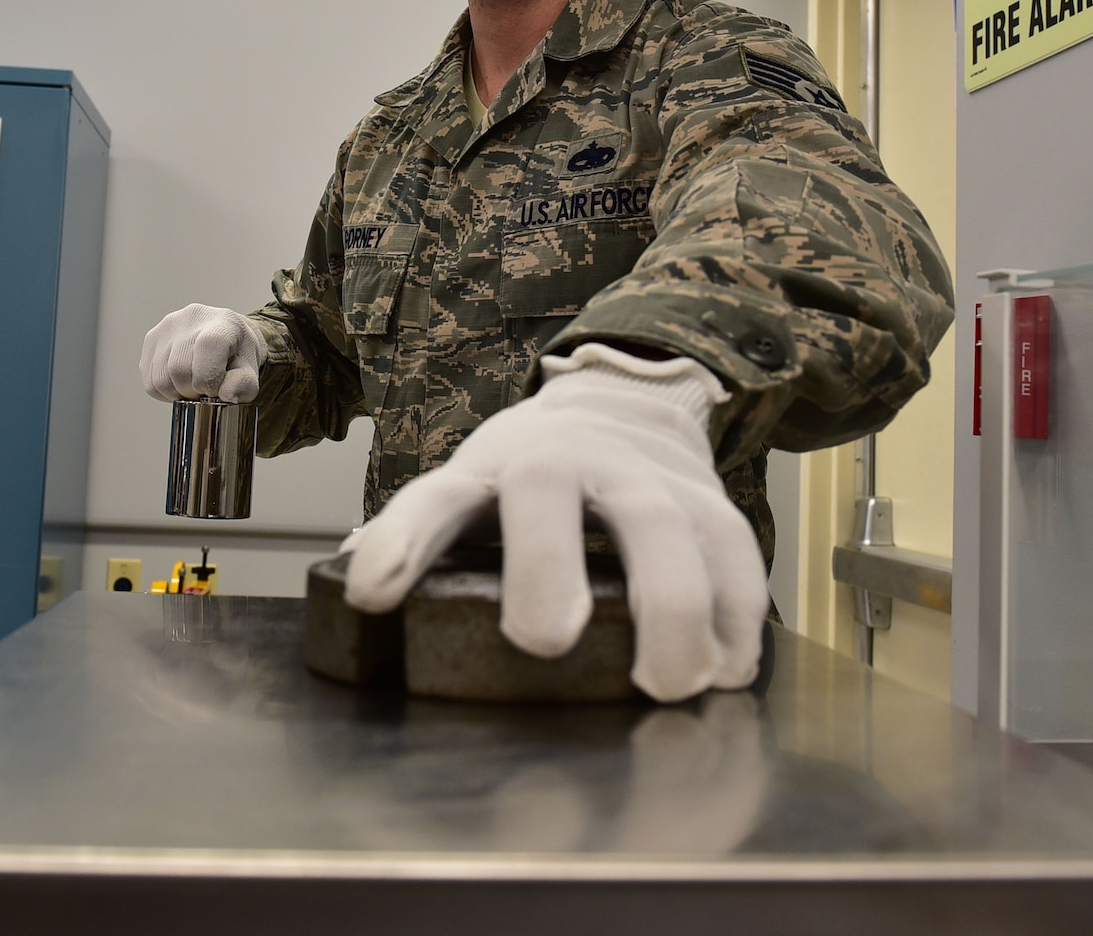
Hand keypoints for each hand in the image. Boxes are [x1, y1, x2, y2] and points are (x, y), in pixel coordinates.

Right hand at [140, 304, 266, 402]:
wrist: (225, 337)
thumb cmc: (237, 354)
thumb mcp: (250, 370)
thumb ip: (243, 385)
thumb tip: (226, 396)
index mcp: (222, 321)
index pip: (208, 346)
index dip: (210, 378)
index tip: (215, 389)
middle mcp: (190, 318)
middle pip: (179, 368)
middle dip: (193, 390)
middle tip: (205, 390)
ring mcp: (166, 327)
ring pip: (160, 379)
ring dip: (177, 393)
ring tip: (193, 385)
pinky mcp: (151, 340)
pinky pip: (149, 380)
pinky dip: (165, 391)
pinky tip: (180, 383)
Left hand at [342, 342, 767, 701]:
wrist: (627, 407)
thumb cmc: (531, 478)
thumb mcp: (471, 494)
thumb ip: (421, 546)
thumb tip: (354, 607)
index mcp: (488, 471)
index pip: (433, 499)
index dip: (401, 542)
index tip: (372, 595)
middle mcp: (564, 464)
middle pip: (549, 495)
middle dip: (547, 563)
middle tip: (545, 641)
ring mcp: (644, 480)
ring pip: (662, 529)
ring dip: (669, 607)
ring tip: (666, 684)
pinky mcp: (711, 505)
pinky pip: (735, 556)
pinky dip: (738, 615)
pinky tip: (727, 669)